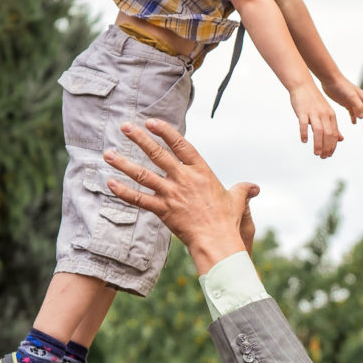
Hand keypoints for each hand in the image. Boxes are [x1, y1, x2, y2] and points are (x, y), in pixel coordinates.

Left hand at [103, 119, 258, 273]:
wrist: (217, 240)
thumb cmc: (228, 220)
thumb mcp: (237, 200)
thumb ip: (244, 189)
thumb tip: (255, 188)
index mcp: (201, 171)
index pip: (181, 145)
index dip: (166, 132)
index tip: (151, 122)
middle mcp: (184, 179)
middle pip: (157, 154)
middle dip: (140, 139)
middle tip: (125, 127)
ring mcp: (171, 194)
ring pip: (143, 174)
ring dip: (124, 163)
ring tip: (107, 153)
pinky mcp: (163, 210)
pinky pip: (139, 199)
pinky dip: (124, 192)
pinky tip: (110, 183)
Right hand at [289, 82, 343, 157]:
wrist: (303, 85)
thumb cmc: (314, 101)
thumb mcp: (327, 113)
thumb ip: (333, 126)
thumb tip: (341, 139)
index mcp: (331, 116)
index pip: (334, 134)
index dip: (332, 146)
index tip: (329, 155)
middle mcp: (324, 114)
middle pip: (328, 134)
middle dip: (327, 148)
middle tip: (323, 157)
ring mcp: (313, 113)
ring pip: (318, 131)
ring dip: (318, 144)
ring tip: (316, 154)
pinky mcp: (303, 111)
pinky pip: (304, 124)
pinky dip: (304, 133)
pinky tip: (304, 141)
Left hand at [321, 74, 362, 129]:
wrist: (329, 79)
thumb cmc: (341, 86)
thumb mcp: (351, 96)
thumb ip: (358, 106)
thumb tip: (362, 117)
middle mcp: (361, 99)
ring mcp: (354, 101)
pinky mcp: (347, 103)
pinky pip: (354, 112)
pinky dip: (355, 118)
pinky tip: (353, 122)